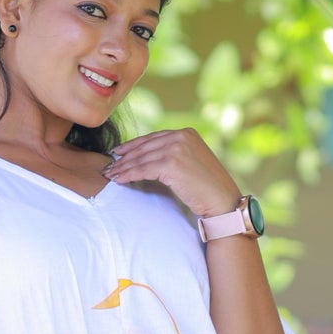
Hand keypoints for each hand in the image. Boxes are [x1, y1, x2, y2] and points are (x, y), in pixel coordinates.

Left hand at [105, 127, 239, 221]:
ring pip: (141, 158)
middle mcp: (181, 136)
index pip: (153, 137)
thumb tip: (150, 157)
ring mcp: (176, 149)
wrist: (223, 201)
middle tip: (110, 165)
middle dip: (125, 157)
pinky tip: (119, 179)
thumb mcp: (192, 161)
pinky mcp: (171, 164)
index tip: (118, 152)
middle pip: (144, 146)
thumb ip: (175, 153)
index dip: (133, 145)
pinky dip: (128, 174)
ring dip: (123, 167)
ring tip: (111, 174)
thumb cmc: (208, 187)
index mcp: (186, 133)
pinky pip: (143, 169)